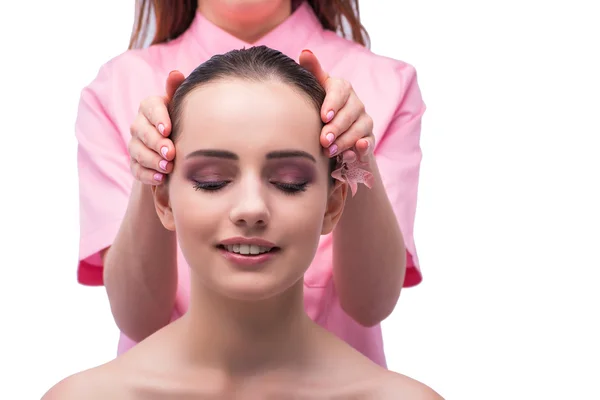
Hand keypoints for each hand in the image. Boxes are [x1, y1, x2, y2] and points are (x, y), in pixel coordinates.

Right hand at [128, 70, 184, 184]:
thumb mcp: (181, 108)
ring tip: (168, 168)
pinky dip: (148, 175)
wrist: (178, 150)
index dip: (158, 119)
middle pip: (142, 132)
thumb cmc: (182, 123)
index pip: (150, 107)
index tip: (168, 130)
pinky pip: (136, 170)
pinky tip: (161, 179)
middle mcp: (139, 124)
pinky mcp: (135, 163)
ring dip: (153, 160)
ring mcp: (135, 145)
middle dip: (156, 143)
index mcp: (151, 107)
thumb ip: (177, 91)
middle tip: (172, 153)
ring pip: (138, 152)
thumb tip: (175, 73)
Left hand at [299, 50, 374, 161]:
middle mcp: (355, 103)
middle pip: (350, 112)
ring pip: (359, 129)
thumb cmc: (321, 110)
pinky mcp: (368, 139)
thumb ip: (313, 72)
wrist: (333, 135)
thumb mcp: (316, 91)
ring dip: (344, 141)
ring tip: (329, 151)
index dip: (333, 103)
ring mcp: (364, 121)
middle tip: (323, 140)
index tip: (324, 116)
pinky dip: (361, 148)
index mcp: (341, 89)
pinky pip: (368, 143)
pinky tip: (352, 153)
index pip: (340, 90)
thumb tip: (305, 52)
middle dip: (336, 127)